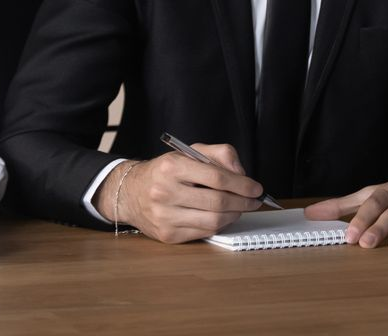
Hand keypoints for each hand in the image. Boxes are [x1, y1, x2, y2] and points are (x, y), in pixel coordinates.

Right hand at [100, 143, 265, 243]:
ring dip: (234, 215)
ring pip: (213, 221)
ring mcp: (165, 216)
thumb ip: (219, 154)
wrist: (131, 192)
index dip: (242, 184)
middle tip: (253, 201)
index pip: (216, 176)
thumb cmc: (165, 171)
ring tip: (239, 208)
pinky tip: (222, 217)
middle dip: (243, 202)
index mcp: (171, 166)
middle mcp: (165, 192)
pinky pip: (203, 233)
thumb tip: (242, 173)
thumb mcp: (189, 152)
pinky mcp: (167, 235)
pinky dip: (219, 225)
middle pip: (217, 201)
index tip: (256, 188)